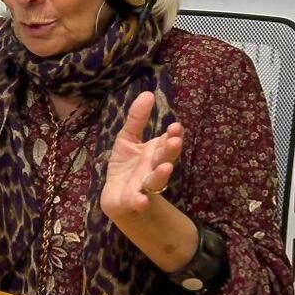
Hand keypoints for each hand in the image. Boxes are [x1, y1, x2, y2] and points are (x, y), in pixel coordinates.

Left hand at [100, 91, 183, 221]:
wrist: (118, 196)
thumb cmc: (127, 165)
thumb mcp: (128, 138)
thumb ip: (137, 119)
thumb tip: (148, 93)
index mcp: (154, 152)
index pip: (167, 142)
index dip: (173, 135)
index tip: (176, 127)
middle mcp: (153, 168)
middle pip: (165, 159)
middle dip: (170, 151)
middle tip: (175, 142)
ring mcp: (144, 185)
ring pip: (155, 180)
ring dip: (161, 174)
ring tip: (166, 167)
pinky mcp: (131, 200)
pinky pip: (136, 200)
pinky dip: (139, 201)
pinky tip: (141, 200)